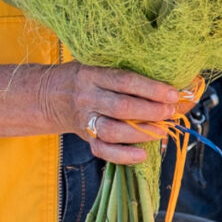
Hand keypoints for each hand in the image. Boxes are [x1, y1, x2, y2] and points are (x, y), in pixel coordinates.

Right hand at [44, 64, 192, 165]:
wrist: (48, 95)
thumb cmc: (86, 78)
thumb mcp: (99, 66)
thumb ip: (128, 74)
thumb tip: (173, 82)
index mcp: (92, 75)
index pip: (124, 81)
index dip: (150, 89)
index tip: (172, 94)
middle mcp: (87, 97)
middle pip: (121, 107)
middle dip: (151, 111)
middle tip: (169, 112)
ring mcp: (85, 120)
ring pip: (112, 131)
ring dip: (141, 133)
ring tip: (162, 130)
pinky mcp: (85, 138)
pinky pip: (103, 151)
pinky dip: (124, 156)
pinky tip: (143, 154)